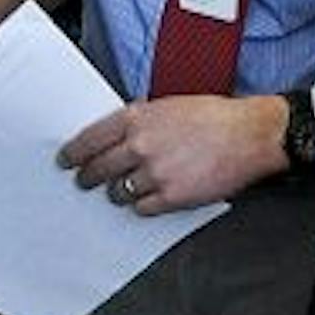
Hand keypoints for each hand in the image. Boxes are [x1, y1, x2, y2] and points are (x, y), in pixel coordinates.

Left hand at [56, 94, 288, 214]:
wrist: (249, 134)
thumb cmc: (212, 117)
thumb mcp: (167, 106)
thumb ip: (138, 120)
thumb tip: (115, 136)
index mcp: (136, 118)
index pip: (90, 139)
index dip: (73, 153)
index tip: (66, 160)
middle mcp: (140, 145)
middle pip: (98, 169)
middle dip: (87, 178)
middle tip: (84, 182)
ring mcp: (155, 173)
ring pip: (119, 192)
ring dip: (116, 194)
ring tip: (119, 192)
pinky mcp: (173, 196)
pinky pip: (143, 208)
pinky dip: (142, 206)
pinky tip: (146, 200)